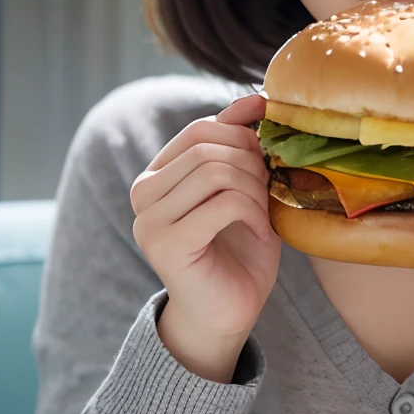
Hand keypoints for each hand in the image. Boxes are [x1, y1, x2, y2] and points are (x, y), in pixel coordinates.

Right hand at [130, 94, 279, 381]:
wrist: (227, 315)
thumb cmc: (238, 254)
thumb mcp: (244, 191)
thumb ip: (239, 147)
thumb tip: (255, 98)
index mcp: (156, 177)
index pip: (200, 130)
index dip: (242, 134)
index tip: (269, 156)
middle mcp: (143, 195)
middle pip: (208, 148)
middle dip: (252, 163)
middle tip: (270, 192)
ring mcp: (149, 220)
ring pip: (215, 172)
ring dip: (254, 189)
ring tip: (265, 215)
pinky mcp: (167, 244)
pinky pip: (221, 203)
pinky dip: (252, 214)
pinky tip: (261, 234)